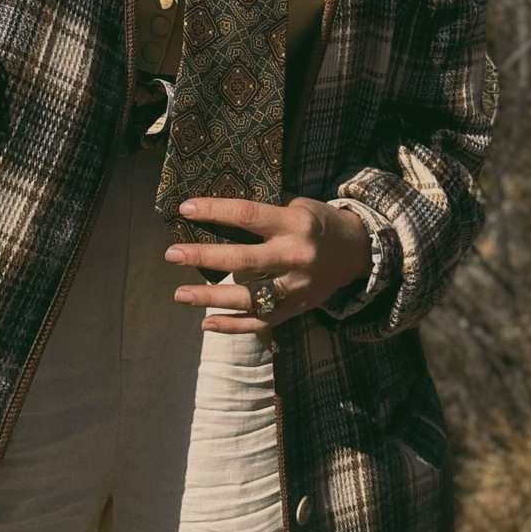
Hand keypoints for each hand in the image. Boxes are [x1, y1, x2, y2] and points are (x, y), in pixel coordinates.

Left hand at [164, 196, 371, 333]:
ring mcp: (296, 287)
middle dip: (204, 257)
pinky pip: (262, 322)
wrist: (358, 252)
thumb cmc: (318, 222)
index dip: (216, 211)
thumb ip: (265, 212)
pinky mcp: (297, 309)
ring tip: (180, 294)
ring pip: (249, 298)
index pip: (248, 215)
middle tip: (172, 254)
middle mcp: (295, 256)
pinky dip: (233, 326)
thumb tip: (217, 211)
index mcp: (294, 224)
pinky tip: (206, 324)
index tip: (185, 209)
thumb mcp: (297, 205)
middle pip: (244, 260)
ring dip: (211, 298)